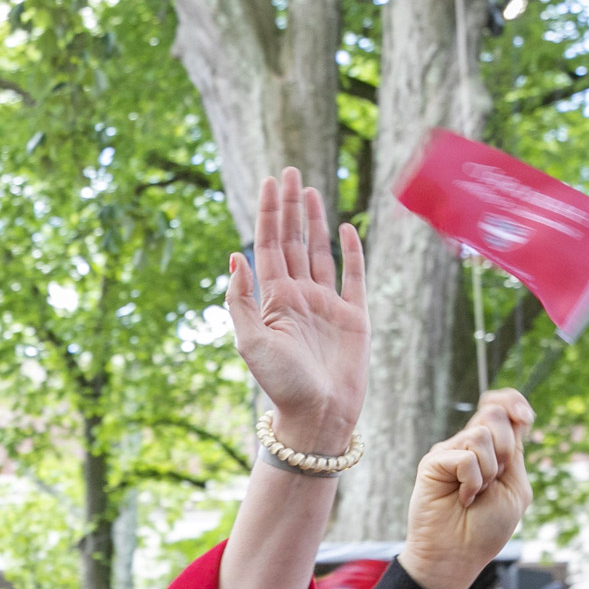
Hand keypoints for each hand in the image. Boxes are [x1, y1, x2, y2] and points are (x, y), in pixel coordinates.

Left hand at [226, 169, 366, 453]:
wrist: (318, 417)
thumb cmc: (282, 385)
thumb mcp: (251, 342)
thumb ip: (241, 301)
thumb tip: (233, 258)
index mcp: (273, 301)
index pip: (269, 246)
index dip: (269, 213)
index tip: (270, 181)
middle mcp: (298, 298)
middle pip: (293, 241)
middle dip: (290, 207)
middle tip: (289, 172)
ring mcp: (327, 305)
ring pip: (320, 253)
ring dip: (314, 221)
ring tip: (309, 190)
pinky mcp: (354, 317)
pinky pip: (352, 276)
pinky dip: (350, 251)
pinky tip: (345, 227)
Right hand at [395, 390, 533, 588]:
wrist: (458, 555)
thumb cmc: (486, 529)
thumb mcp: (515, 487)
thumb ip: (515, 452)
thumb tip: (516, 416)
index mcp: (494, 450)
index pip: (502, 408)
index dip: (514, 402)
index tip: (525, 415)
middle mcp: (470, 446)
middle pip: (493, 414)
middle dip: (505, 447)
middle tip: (496, 477)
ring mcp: (451, 452)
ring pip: (481, 434)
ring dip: (488, 471)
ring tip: (476, 494)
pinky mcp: (433, 462)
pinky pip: (465, 457)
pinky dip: (472, 482)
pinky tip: (462, 499)